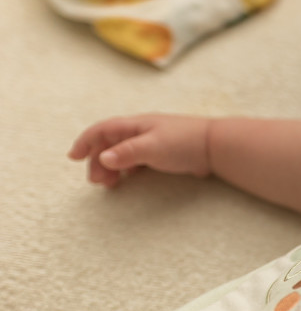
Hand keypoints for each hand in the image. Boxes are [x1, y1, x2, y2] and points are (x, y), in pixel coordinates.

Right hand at [68, 114, 212, 187]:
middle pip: (110, 144)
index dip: (86, 141)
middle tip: (96, 182)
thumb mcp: (152, 147)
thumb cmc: (185, 143)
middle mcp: (141, 131)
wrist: (217, 146)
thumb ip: (127, 153)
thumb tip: (103, 159)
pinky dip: (127, 170)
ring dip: (112, 167)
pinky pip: (137, 160)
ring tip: (110, 185)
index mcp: (136, 125)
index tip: (73, 157)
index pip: (102, 129)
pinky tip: (127, 180)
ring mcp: (153, 141)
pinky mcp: (163, 153)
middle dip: (98, 161)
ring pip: (122, 153)